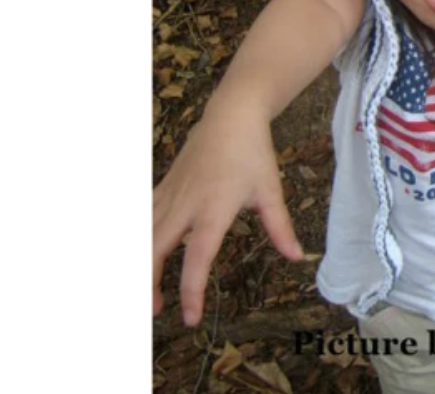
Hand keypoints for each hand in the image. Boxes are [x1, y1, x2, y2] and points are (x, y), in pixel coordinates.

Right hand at [153, 109, 303, 324]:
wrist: (231, 116)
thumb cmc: (252, 154)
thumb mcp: (270, 191)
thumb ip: (280, 227)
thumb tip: (297, 256)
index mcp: (213, 209)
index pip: (197, 258)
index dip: (192, 291)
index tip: (190, 318)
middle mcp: (185, 205)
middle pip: (154, 250)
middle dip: (147, 284)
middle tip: (154, 311)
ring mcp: (170, 194)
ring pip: (142, 235)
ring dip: (139, 264)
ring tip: (146, 291)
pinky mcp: (163, 187)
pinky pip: (142, 217)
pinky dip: (137, 239)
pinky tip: (141, 255)